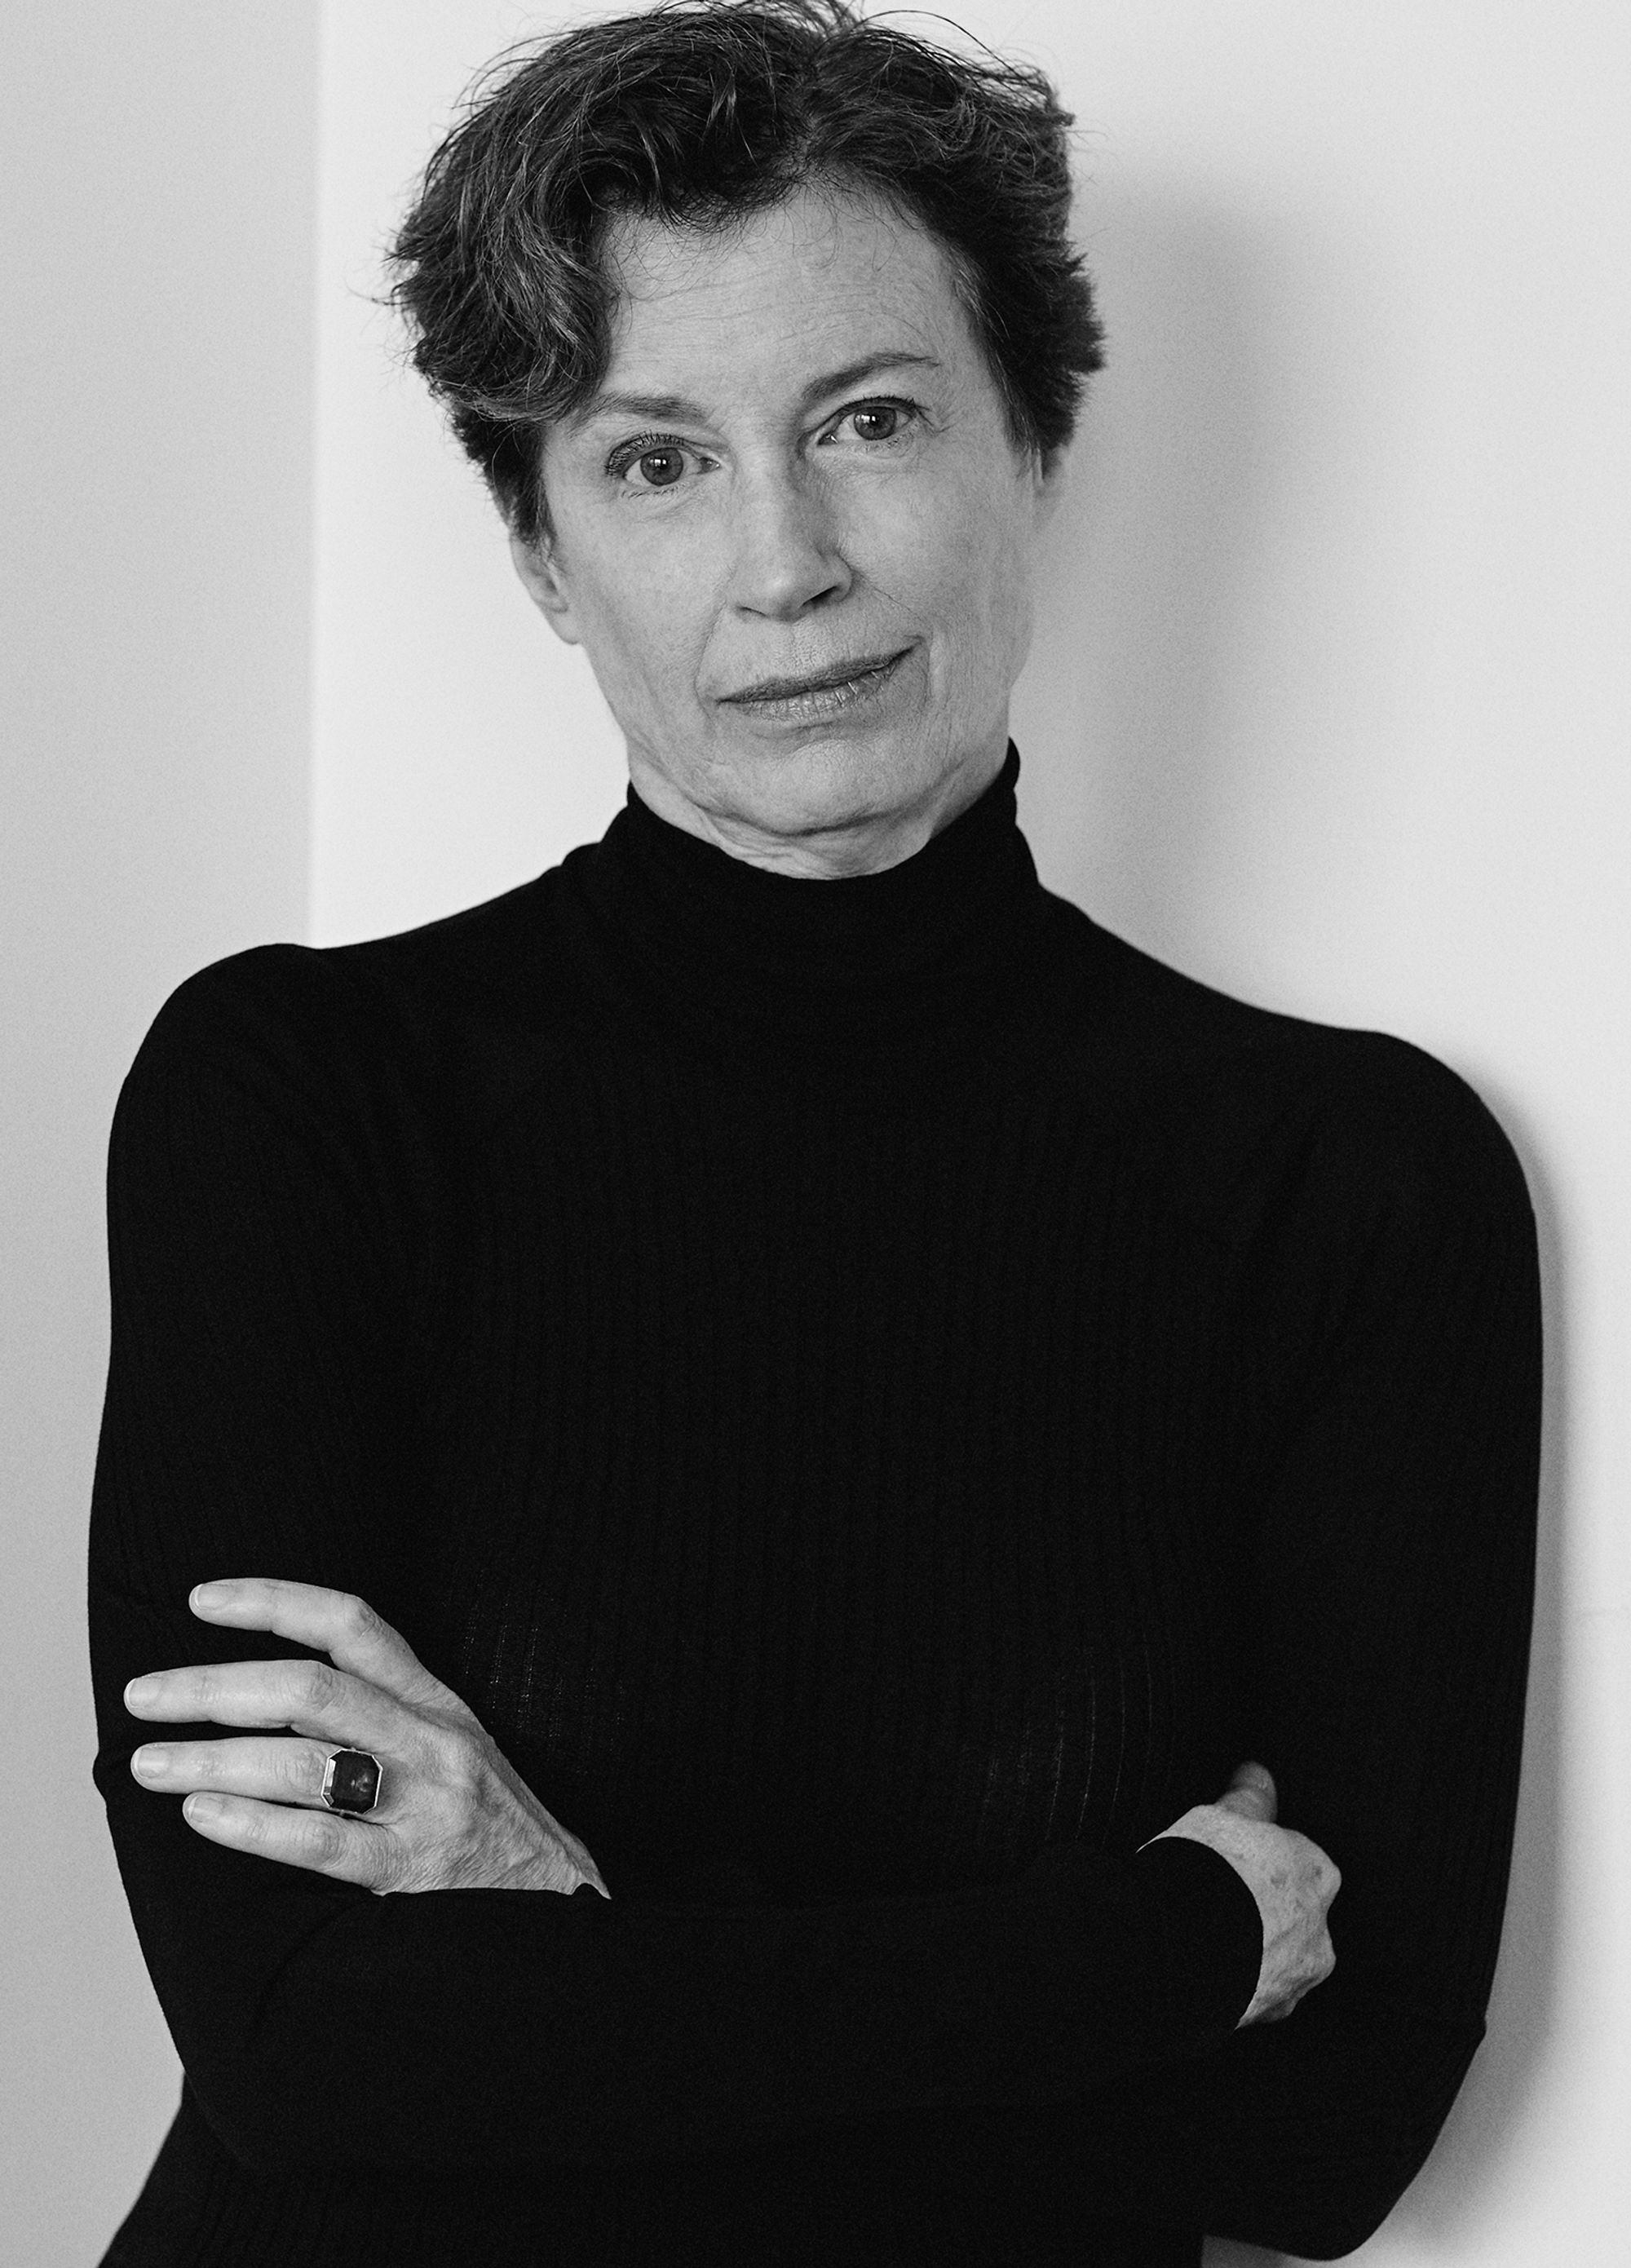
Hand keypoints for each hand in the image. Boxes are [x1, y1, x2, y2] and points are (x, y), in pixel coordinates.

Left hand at [124, 1578, 608, 1898]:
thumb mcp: (450, 1749)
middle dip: (213, 1687)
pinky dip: (251, 1824)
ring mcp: (425, 1804)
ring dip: (212, 1757)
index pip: (351, 1623)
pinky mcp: (414, 1872)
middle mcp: (432, 1740)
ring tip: (148, 1764)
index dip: (273, 1600)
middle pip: (310, 1689)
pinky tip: (201, 1814)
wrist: (567, 1912)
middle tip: (143, 1696)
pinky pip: (320, 1841)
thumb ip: (378, 1719)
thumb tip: (259, 1701)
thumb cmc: (487, 1829)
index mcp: (436, 1700)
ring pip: (306, 1761)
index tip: (198, 1600)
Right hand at [1152, 1761, 1337, 2024]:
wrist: (1177, 1950)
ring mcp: (1297, 1977)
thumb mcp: (1222, 1816)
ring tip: (1205, 1936)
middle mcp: (1320, 1930)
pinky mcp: (1269, 2013)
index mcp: (1317, 1873)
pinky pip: (1259, 1993)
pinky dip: (1239, 1983)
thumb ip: (1249, 1797)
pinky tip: (1206, 1968)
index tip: (1231, 1858)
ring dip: (1253, 1947)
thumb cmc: (1204, 1871)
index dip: (1262, 1856)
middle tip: (1217, 1897)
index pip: (1298, 1857)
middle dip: (1264, 1906)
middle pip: (1294, 1910)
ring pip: (1280, 1956)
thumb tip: (1258, 1770)